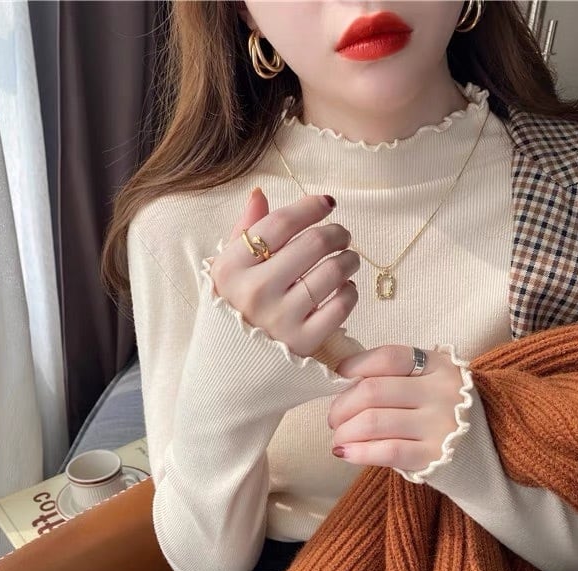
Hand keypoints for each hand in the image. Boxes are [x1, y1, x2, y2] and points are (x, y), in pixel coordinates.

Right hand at [209, 188, 359, 356]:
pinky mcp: (303, 342)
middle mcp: (254, 291)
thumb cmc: (232, 310)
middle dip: (337, 232)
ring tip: (347, 260)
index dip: (310, 207)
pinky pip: (341, 305)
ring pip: (333, 271)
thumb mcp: (227, 271)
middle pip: (313, 243)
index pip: (280, 223)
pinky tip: (344, 288)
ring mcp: (280, 318)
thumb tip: (260, 194)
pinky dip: (350, 291)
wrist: (228, 369)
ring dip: (349, 259)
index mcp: (231, 267)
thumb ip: (244, 232)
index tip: (327, 204)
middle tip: (342, 236)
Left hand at [327, 345, 463, 471]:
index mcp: (438, 366)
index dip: (355, 365)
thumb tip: (343, 383)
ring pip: (373, 422)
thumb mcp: (430, 382)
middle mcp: (441, 392)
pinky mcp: (434, 456)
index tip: (340, 377)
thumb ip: (395, 377)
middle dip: (342, 406)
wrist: (487, 451)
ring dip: (344, 431)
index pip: (388, 357)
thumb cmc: (443, 413)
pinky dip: (358, 452)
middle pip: (373, 391)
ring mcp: (440, 425)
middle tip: (334, 418)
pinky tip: (344, 453)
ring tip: (338, 437)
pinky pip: (386, 451)